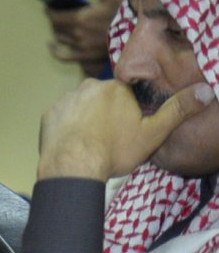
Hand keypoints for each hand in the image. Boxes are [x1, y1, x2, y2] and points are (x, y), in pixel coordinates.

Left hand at [37, 77, 212, 181]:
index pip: (128, 93)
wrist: (73, 167)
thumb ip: (178, 110)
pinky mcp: (49, 113)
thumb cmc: (115, 151)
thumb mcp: (154, 132)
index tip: (129, 128)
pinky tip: (75, 143)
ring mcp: (66, 99)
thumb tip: (206, 90)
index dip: (131, 111)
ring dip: (88, 119)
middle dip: (109, 113)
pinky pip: (64, 116)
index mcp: (117, 88)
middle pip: (105, 98)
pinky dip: (69, 127)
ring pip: (83, 106)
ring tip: (93, 143)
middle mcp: (90, 86)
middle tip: (112, 138)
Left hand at [45, 0, 121, 75]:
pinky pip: (63, 56)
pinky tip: (52, 45)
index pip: (55, 16)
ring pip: (60, 39)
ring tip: (58, 25)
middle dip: (54, 20)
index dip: (49, 11)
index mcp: (81, 18)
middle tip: (56, 14)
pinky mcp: (85, 57)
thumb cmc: (123, 12)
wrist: (137, 34)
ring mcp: (81, 47)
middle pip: (56, 27)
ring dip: (57, 31)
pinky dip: (54, 51)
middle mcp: (78, 34)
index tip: (48, 7)